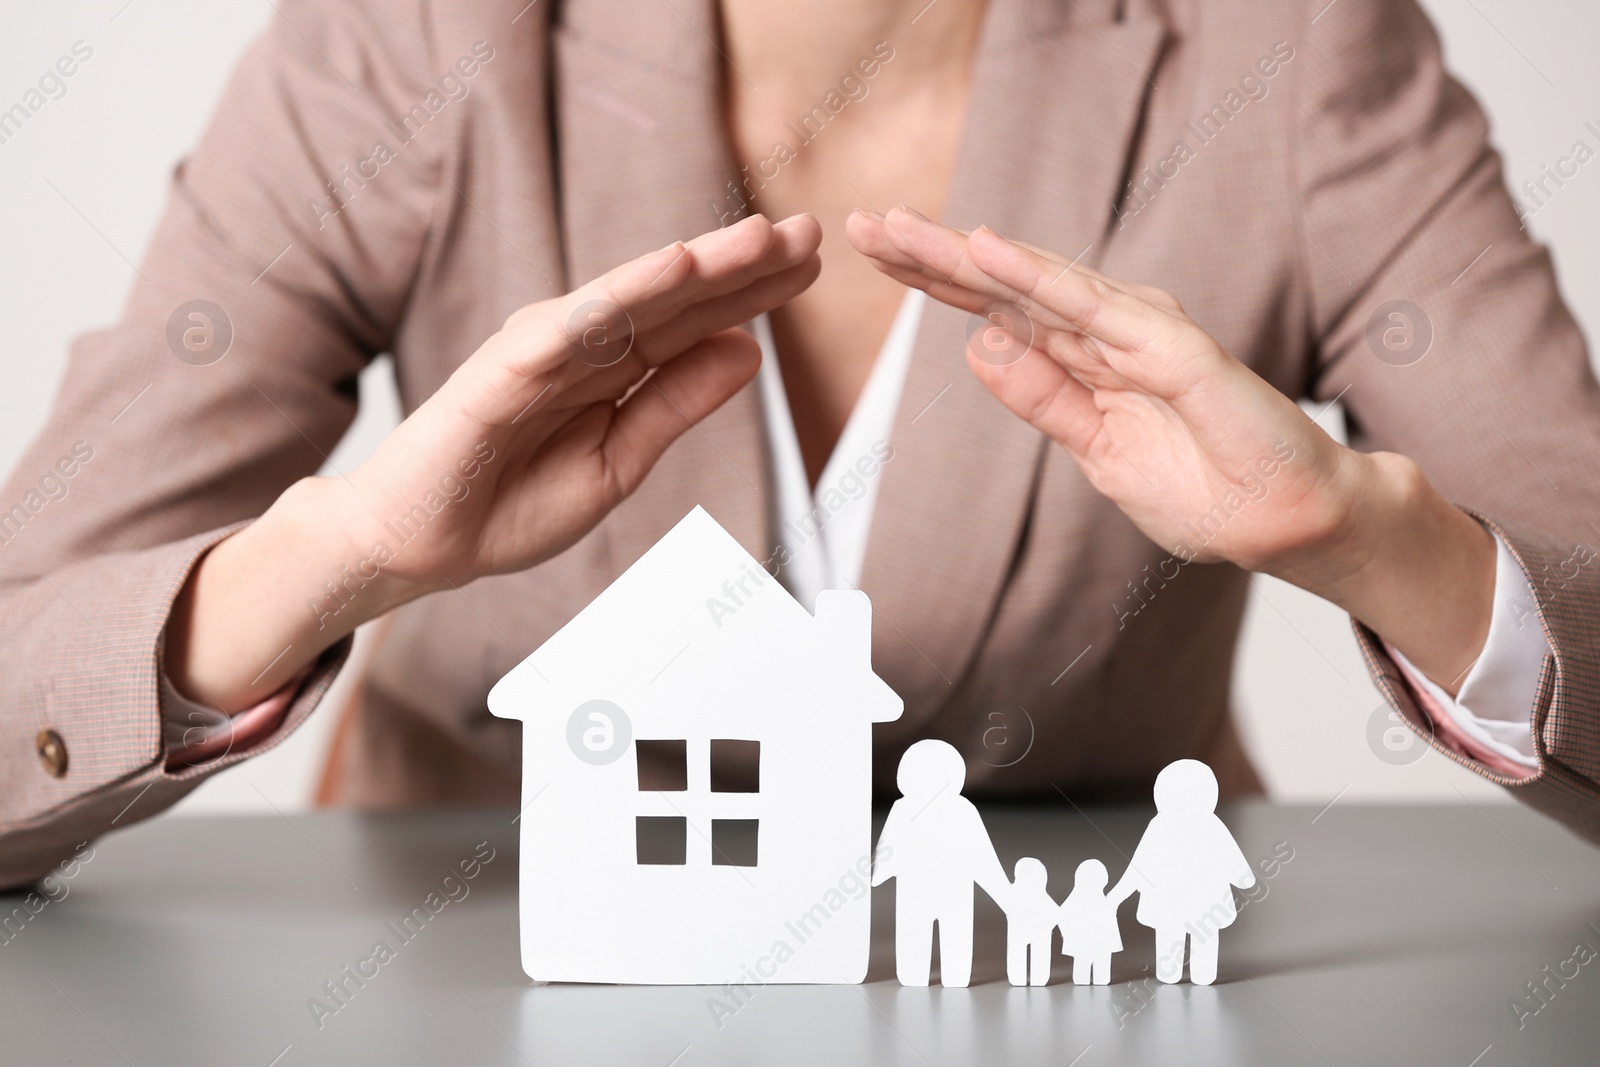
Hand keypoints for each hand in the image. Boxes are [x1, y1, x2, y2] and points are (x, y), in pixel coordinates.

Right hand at [167, 214, 822, 709]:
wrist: (420, 545)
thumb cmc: (508, 503)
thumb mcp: (620, 463)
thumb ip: (677, 405)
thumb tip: (750, 352)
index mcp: (613, 372)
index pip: (694, 322)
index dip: (754, 292)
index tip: (812, 263)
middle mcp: (584, 348)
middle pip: (676, 299)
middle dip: (743, 265)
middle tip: (809, 231)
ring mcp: (544, 352)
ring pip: (635, 299)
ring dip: (698, 265)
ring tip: (759, 237)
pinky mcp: (504, 369)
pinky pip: (574, 327)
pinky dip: (624, 294)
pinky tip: (676, 267)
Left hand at [847, 206, 1494, 690]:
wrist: (1289, 519)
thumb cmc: (1204, 485)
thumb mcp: (1097, 449)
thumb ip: (1044, 399)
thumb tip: (980, 346)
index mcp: (1085, 359)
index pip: (996, 309)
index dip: (934, 280)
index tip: (870, 254)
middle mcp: (1107, 333)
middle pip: (1004, 285)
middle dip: (931, 256)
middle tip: (862, 223)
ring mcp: (1141, 335)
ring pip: (1038, 283)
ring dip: (968, 254)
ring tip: (903, 228)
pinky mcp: (1175, 349)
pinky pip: (1095, 310)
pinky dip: (1041, 278)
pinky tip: (987, 251)